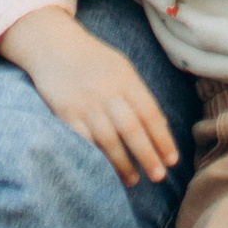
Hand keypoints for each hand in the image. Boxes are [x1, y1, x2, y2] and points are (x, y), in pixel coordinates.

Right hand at [0, 6, 181, 183]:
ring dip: (123, 164)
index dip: (163, 138)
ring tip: (134, 180)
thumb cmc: (94, 60)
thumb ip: (139, 94)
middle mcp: (108, 92)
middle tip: (159, 176)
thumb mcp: (122, 68)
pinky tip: (104, 172)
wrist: (54, 46)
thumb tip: (161, 126)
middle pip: (132, 129)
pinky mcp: (66, 114)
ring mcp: (86, 104)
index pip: (150, 113)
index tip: (173, 159)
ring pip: (108, 140)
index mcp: (126, 79)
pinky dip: (96, 158)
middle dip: (147, 155)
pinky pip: (83, 142)